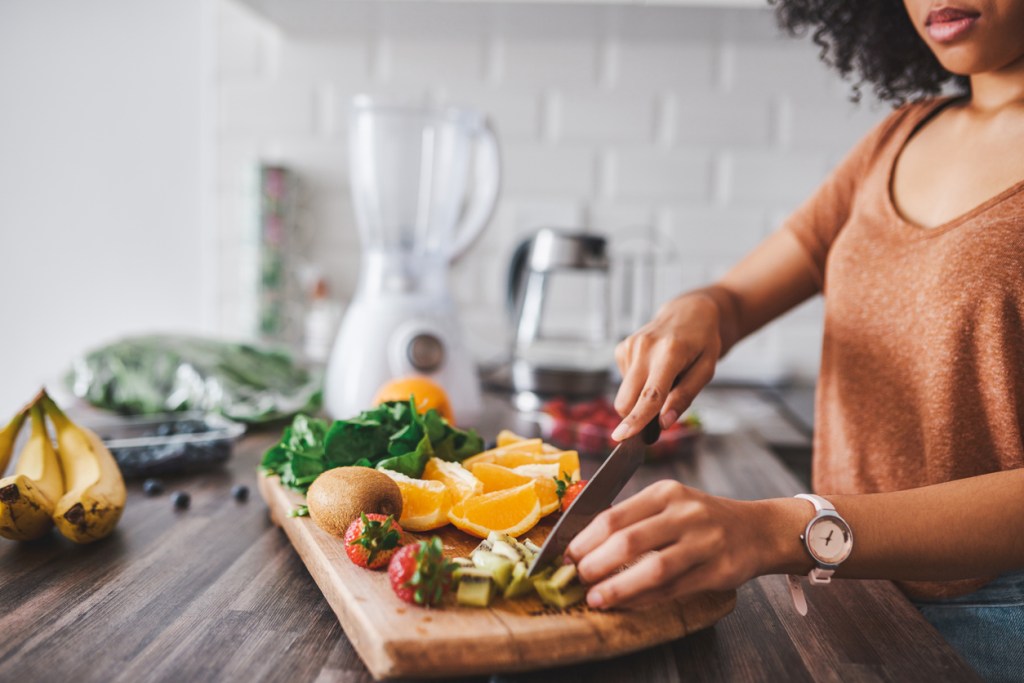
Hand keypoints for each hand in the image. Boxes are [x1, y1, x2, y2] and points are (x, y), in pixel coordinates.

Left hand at [564, 480, 765, 609]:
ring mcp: (704, 542)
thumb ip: (635, 518)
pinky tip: (626, 603)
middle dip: (596, 564)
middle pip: (629, 541)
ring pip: (653, 569)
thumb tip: (585, 545)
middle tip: (575, 578)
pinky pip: (673, 588)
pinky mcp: (717, 570)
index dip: (585, 539)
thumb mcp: (670, 503)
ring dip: (618, 587)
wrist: (756, 530)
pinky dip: (645, 599)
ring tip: (595, 598)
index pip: (614, 515)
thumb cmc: (702, 519)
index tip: (565, 555)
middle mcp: (685, 513)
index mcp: (665, 492)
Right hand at [611, 292, 720, 441]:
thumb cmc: (702, 343)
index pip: (650, 394)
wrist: (689, 312)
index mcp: (670, 352)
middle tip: (658, 420)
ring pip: (625, 393)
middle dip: (636, 417)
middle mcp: (645, 347)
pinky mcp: (622, 348)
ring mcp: (630, 346)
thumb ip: (684, 397)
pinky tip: (653, 370)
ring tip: (664, 380)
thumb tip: (664, 423)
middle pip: (628, 398)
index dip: (637, 419)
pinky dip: (638, 385)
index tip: (621, 437)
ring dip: (640, 398)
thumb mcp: (706, 370)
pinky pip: (624, 382)